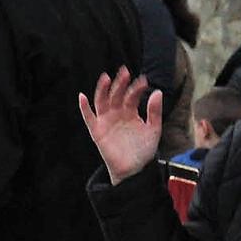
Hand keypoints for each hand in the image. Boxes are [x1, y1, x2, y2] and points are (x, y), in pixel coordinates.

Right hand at [78, 67, 163, 183]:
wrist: (134, 169)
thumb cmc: (144, 150)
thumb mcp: (154, 129)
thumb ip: (154, 111)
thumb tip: (157, 92)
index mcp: (130, 111)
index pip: (132, 95)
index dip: (137, 88)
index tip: (144, 81)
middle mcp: (117, 113)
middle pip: (116, 94)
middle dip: (120, 83)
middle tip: (125, 72)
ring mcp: (106, 121)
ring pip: (102, 101)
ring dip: (103, 89)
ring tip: (106, 77)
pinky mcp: (97, 130)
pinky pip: (88, 117)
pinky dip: (83, 107)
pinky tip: (82, 96)